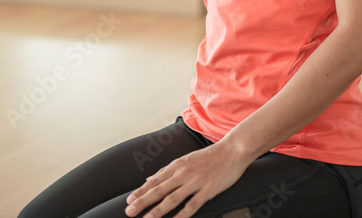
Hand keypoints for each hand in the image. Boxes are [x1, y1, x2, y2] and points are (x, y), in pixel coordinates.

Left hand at [125, 141, 251, 217]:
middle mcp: (183, 173)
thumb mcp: (186, 159)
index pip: (154, 181)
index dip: (140, 192)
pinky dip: (182, 215)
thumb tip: (150, 179)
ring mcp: (195, 182)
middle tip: (130, 211)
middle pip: (159, 190)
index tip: (129, 201)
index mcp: (177, 165)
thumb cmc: (210, 156)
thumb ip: (167, 170)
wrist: (233, 150)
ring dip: (157, 210)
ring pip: (172, 199)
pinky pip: (192, 205)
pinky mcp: (207, 190)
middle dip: (142, 202)